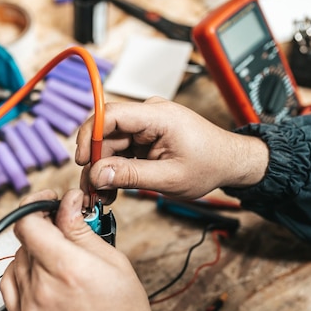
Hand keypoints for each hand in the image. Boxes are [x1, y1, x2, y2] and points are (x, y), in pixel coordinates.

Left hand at [0, 189, 175, 310]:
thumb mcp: (113, 262)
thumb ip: (82, 229)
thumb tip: (68, 203)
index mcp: (67, 268)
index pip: (28, 222)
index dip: (36, 204)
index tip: (49, 201)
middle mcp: (43, 288)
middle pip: (24, 240)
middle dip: (44, 229)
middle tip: (66, 232)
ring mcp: (29, 308)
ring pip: (16, 260)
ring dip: (34, 252)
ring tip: (60, 260)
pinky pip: (9, 285)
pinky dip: (21, 273)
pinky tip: (41, 275)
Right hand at [76, 97, 268, 204]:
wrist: (229, 162)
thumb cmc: (209, 165)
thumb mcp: (169, 178)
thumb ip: (131, 176)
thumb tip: (98, 175)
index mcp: (158, 116)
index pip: (110, 114)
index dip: (89, 134)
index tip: (81, 160)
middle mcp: (149, 115)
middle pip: (106, 132)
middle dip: (94, 161)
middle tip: (90, 190)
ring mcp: (146, 125)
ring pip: (110, 144)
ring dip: (102, 169)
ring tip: (101, 195)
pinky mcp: (145, 136)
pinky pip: (121, 150)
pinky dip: (114, 169)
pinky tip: (112, 189)